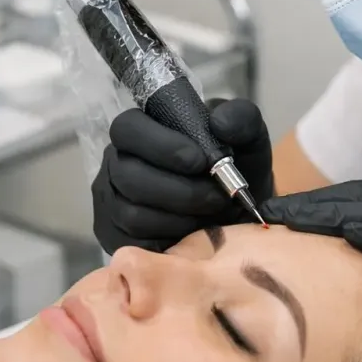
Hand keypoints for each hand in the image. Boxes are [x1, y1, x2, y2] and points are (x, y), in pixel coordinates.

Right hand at [92, 98, 273, 253]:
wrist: (238, 213)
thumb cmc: (235, 169)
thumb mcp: (247, 139)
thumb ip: (240, 119)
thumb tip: (219, 123)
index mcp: (142, 130)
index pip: (128, 128)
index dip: (160, 145)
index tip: (199, 161)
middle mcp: (119, 163)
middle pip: (128, 176)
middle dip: (179, 190)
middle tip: (216, 196)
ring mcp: (113, 202)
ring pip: (132, 213)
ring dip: (180, 216)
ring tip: (211, 213)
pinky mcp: (117, 236)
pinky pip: (136, 242)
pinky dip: (171, 239)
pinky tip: (196, 232)